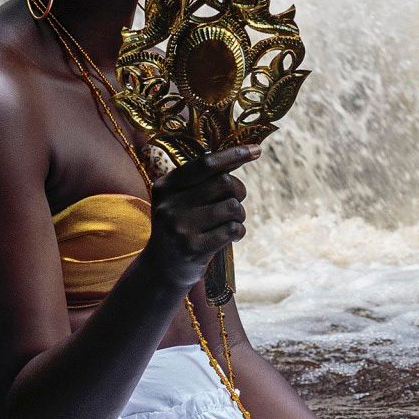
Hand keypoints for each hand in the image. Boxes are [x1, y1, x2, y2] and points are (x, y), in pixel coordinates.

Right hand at [140, 145, 260, 290]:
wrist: (162, 268)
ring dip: (240, 213)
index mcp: (165, 186)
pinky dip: (239, 231)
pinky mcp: (194, 248)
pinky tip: (231, 235)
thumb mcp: (178, 200)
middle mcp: (170, 205)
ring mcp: (181, 227)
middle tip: (237, 199)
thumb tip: (237, 155)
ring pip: (232, 207)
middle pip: (224, 183)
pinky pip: (233, 230)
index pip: (205, 164)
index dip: (233, 155)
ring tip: (232, 220)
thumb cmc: (180, 226)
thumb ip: (202, 180)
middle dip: (239, 190)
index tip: (256, 150)